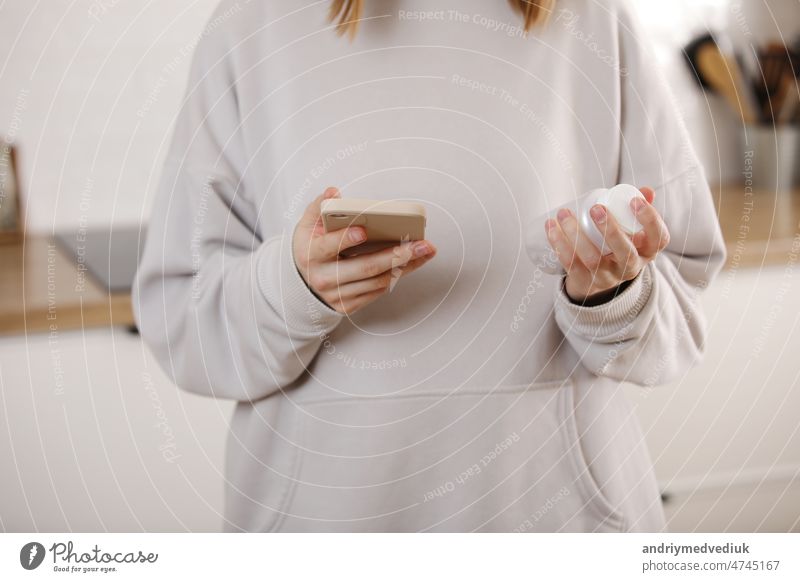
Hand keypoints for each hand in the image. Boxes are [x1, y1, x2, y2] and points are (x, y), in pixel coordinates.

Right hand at [293, 187, 436, 314]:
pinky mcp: (349, 305)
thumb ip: (319, 206)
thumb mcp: (307, 226)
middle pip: (365, 267)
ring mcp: (337, 295)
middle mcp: (324, 278)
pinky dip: (398, 275)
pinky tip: (413, 262)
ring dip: (405, 266)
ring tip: (424, 250)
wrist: (301, 284)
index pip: (328, 247)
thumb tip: (333, 192)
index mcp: (311, 255)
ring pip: (377, 281)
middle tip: (419, 243)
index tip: (363, 230)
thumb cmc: (310, 248)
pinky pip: (378, 290)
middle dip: (395, 255)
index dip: (345, 239)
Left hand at [544, 187, 669, 303]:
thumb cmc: (618, 242)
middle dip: (611, 229)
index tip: (635, 200)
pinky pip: (571, 265)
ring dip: (575, 234)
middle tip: (595, 208)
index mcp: (647, 251)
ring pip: (592, 259)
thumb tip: (646, 190)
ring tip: (563, 213)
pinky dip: (559, 244)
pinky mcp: (585, 281)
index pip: (659, 238)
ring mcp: (607, 277)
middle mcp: (630, 268)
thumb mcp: (633, 229)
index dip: (650, 220)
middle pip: (625, 253)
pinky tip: (551, 227)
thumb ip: (640, 207)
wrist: (598, 276)